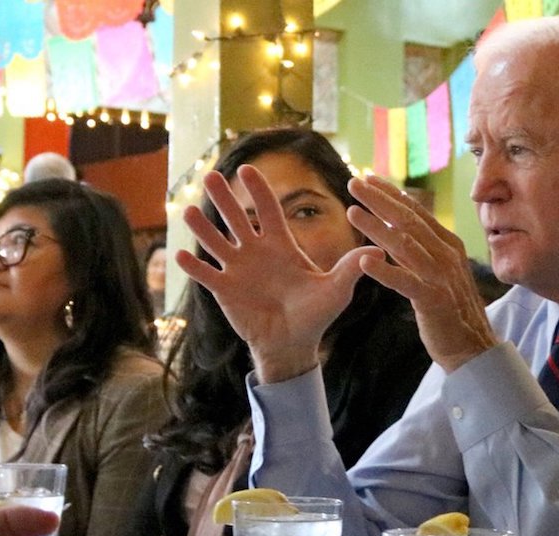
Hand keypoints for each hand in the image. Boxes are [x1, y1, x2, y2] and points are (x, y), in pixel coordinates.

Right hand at [177, 166, 376, 382]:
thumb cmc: (316, 314)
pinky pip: (206, 274)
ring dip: (202, 227)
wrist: (293, 343)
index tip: (248, 169)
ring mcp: (237, 269)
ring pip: (216, 242)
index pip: (268, 211)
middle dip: (225, 198)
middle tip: (211, 174)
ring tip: (188, 211)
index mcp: (281, 246)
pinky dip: (193, 266)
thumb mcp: (336, 290)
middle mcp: (256, 251)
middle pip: (237, 218)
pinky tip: (180, 256)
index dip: (259, 190)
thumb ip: (351, 269)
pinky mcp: (224, 290)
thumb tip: (378, 251)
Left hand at [347, 176, 496, 370]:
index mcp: (447, 245)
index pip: (416, 212)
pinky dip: (384, 271)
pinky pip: (405, 282)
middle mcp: (445, 255)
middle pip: (408, 220)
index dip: (391, 193)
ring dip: (376, 227)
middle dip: (379, 200)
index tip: (369, 178)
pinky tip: (363, 263)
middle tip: (353, 182)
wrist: (473, 347)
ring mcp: (440, 277)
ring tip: (352, 212)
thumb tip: (401, 222)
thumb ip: (424, 247)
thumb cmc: (451, 308)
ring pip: (404, 245)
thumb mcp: (440, 270)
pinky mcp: (433, 300)